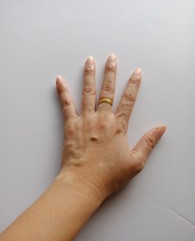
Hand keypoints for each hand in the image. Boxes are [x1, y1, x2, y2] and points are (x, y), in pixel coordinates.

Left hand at [55, 54, 165, 201]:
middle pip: (108, 90)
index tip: (136, 72)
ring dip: (89, 75)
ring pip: (88, 92)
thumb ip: (148, 142)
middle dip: (111, 72)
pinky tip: (59, 80)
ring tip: (90, 61)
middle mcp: (102, 119)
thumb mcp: (135, 161)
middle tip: (112, 58)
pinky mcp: (71, 125)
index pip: (129, 100)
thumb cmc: (109, 175)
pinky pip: (66, 105)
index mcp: (118, 126)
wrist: (84, 183)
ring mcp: (85, 120)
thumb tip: (161, 128)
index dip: (134, 85)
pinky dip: (63, 91)